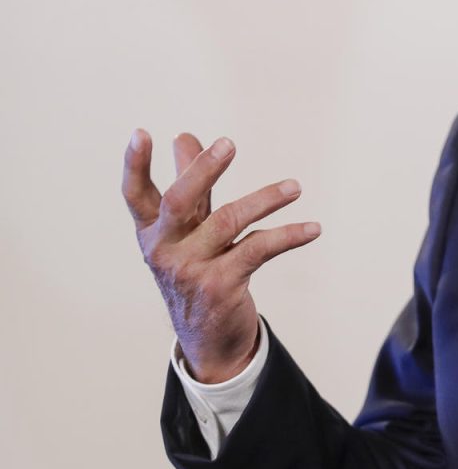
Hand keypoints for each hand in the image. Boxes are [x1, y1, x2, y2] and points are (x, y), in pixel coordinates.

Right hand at [122, 129, 320, 382]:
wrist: (206, 336)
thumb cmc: (196, 267)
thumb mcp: (189, 228)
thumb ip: (192, 184)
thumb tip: (185, 136)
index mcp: (151, 231)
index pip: (135, 194)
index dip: (134, 164)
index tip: (141, 132)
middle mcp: (163, 249)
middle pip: (179, 201)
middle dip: (204, 169)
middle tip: (229, 143)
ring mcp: (190, 269)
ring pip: (229, 221)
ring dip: (266, 199)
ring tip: (296, 187)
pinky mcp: (220, 285)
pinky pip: (259, 249)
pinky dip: (289, 235)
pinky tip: (313, 228)